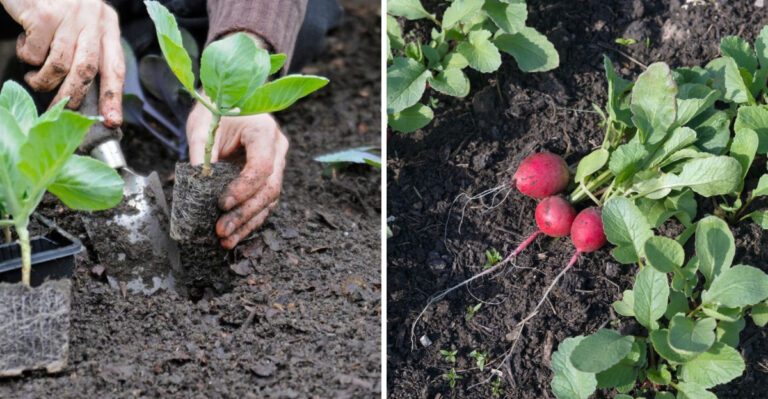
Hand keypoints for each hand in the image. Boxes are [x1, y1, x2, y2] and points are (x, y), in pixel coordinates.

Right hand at [0, 0, 124, 126]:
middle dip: (74, 96)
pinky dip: (28, 57)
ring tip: (36, 79)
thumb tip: (86, 92)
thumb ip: (88, 49)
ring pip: (61, 65)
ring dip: (45, 80)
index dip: (114, 96)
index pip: (115, 66)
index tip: (112, 120)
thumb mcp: (80, 23)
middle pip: (88, 70)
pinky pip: (36, 53)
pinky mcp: (44, 15)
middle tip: (63, 110)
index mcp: (107, 24)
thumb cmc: (54, 5)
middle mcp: (93, 19)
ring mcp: (68, 16)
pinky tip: (26, 47)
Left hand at [186, 101, 288, 248]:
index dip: (244, 189)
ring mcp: (277, 163)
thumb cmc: (214, 111)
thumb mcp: (203, 128)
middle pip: (269, 188)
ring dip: (248, 222)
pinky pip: (263, 201)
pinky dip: (249, 218)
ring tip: (226, 239)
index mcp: (265, 131)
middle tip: (221, 230)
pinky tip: (234, 234)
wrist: (224, 102)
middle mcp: (277, 148)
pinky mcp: (269, 176)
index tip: (221, 203)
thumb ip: (201, 155)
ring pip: (269, 200)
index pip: (262, 167)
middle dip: (245, 213)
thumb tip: (195, 187)